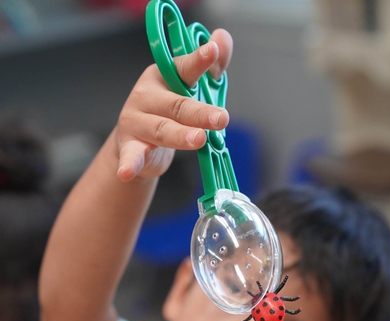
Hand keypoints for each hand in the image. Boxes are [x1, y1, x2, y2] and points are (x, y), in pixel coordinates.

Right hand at [116, 28, 232, 182]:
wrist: (138, 144)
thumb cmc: (170, 113)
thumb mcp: (191, 90)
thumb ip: (211, 67)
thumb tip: (222, 37)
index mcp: (164, 75)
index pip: (184, 67)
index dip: (198, 60)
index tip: (212, 52)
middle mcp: (147, 95)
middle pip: (177, 105)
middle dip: (200, 112)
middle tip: (221, 118)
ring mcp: (135, 120)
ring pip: (161, 129)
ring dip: (180, 135)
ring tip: (199, 140)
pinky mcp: (129, 146)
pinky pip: (131, 156)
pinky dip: (128, 164)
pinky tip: (126, 172)